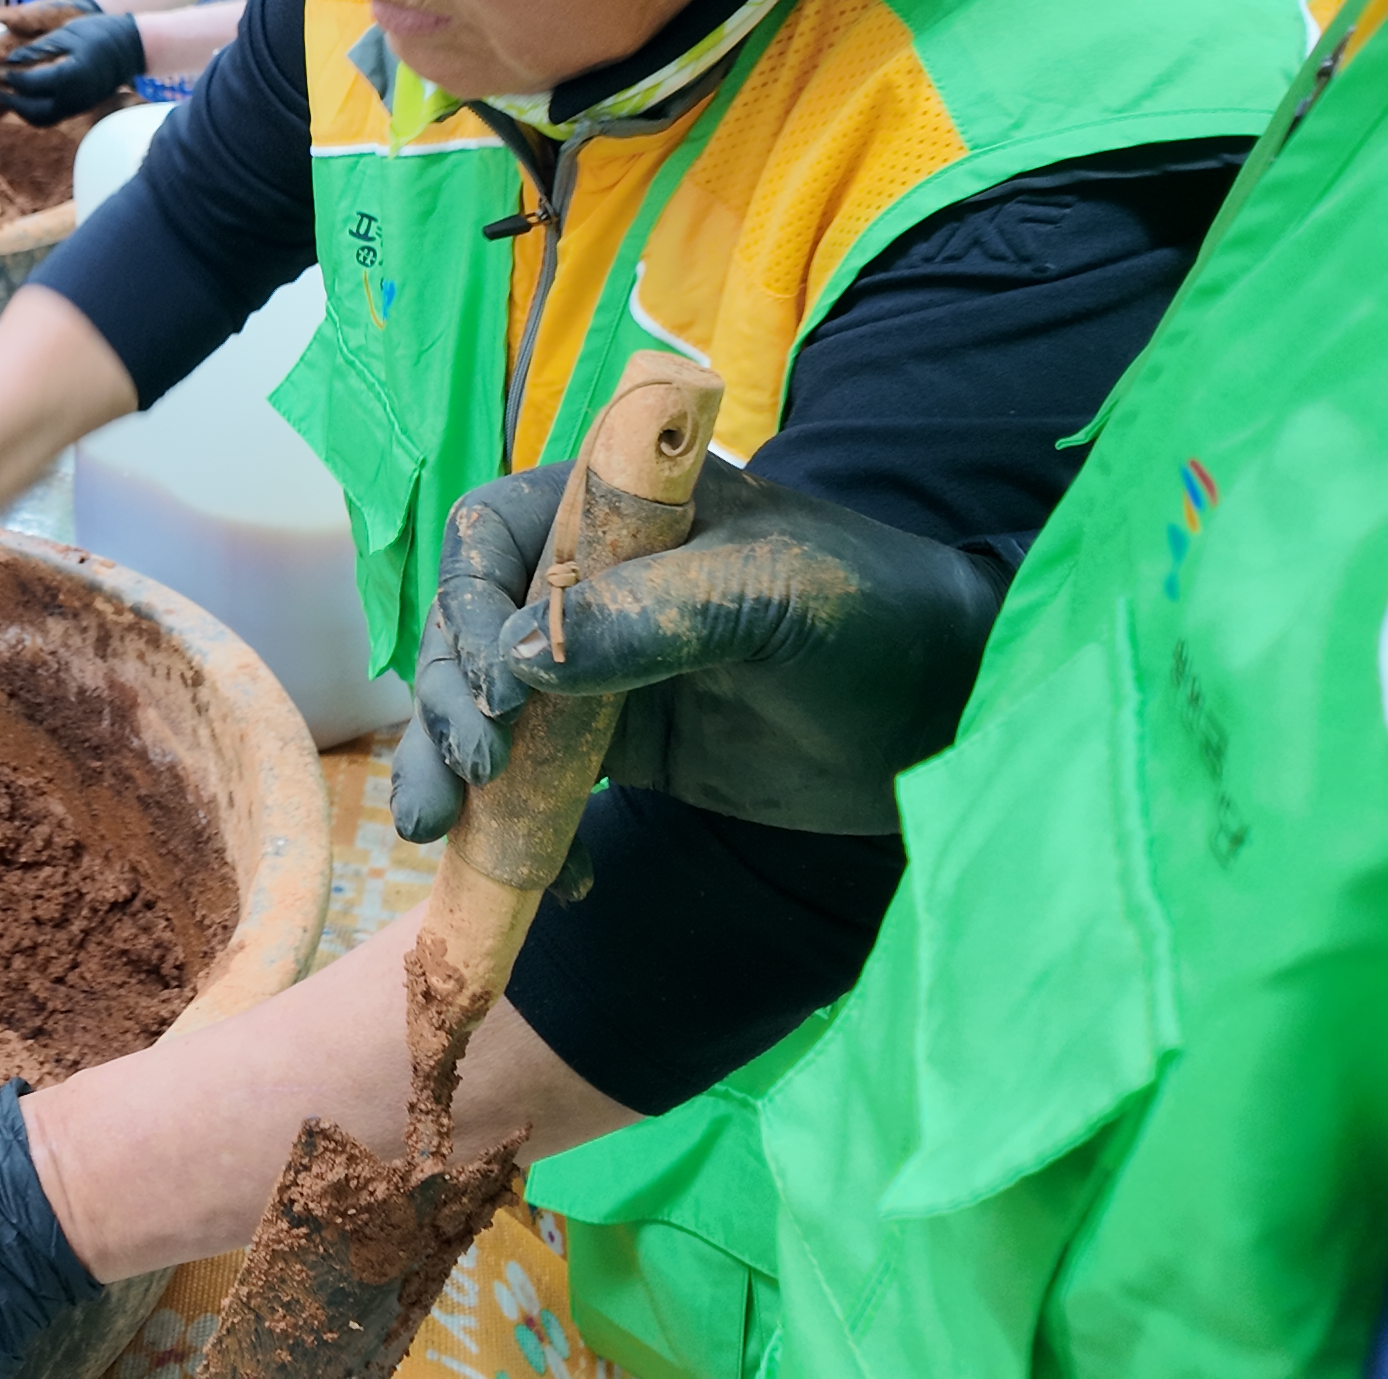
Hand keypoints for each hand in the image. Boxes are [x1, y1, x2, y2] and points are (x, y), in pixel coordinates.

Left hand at [0, 14, 143, 127]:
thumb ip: (36, 50)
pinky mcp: (79, 108)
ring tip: (5, 95)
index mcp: (68, 75)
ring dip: (20, 110)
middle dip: (9, 100)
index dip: (10, 78)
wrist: (130, 47)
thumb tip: (10, 60)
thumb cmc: (97, 33)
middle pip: (32, 109)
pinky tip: (24, 97)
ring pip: (41, 119)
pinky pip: (51, 117)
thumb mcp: (64, 34)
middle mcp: (73, 97)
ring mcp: (77, 106)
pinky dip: (34, 111)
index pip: (30, 84)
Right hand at [399, 456, 1002, 841]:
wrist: (953, 713)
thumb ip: (650, 615)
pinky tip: (558, 878)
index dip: (470, 607)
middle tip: (462, 780)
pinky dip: (524, 828)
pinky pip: (538, 783)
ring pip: (483, 710)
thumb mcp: (770, 597)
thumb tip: (517, 661)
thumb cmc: (874, 613)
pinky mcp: (619, 747)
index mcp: (615, 507)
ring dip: (449, 769)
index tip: (493, 688)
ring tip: (435, 834)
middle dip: (443, 703)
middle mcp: (588, 580)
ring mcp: (597, 668)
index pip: (493, 537)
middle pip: (467, 630)